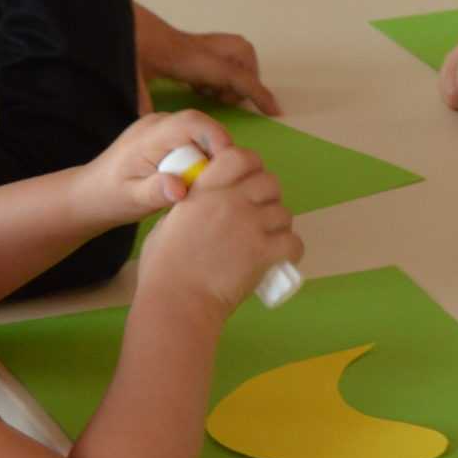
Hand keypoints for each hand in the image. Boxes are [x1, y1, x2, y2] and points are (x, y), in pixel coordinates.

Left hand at [67, 109, 237, 230]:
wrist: (89, 193)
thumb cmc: (110, 199)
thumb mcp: (132, 201)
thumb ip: (155, 192)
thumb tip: (180, 187)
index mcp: (148, 136)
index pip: (192, 122)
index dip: (216, 138)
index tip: (228, 166)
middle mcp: (156, 123)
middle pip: (201, 126)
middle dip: (216, 151)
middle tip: (218, 181)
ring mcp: (160, 126)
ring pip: (199, 132)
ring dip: (208, 155)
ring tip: (203, 183)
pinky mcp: (164, 134)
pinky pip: (192, 139)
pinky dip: (199, 156)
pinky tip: (191, 179)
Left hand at [133, 1, 279, 114]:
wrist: (118, 14)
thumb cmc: (127, 40)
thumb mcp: (130, 70)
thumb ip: (139, 95)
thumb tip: (146, 119)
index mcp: (192, 59)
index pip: (235, 75)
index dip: (257, 93)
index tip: (275, 109)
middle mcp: (201, 48)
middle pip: (244, 56)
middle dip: (249, 79)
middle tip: (227, 101)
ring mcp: (197, 43)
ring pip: (237, 49)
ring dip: (238, 71)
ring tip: (214, 93)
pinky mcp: (191, 43)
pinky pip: (222, 53)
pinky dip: (222, 69)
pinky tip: (200, 85)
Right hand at [137, 133, 299, 312]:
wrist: (176, 300)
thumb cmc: (163, 268)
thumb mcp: (168, 223)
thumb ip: (189, 208)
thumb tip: (200, 205)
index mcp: (205, 189)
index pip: (240, 156)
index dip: (252, 166)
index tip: (250, 181)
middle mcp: (230, 200)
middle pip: (270, 182)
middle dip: (269, 197)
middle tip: (260, 217)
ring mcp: (250, 225)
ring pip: (284, 213)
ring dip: (279, 226)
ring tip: (268, 242)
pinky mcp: (265, 251)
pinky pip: (294, 241)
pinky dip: (291, 251)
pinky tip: (281, 258)